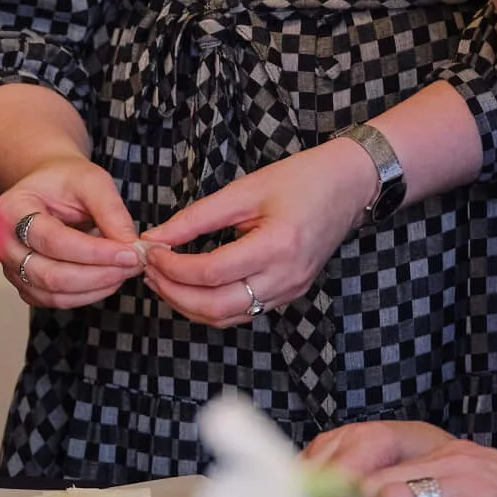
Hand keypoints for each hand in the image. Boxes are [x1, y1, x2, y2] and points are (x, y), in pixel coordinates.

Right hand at [0, 156, 142, 309]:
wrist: (49, 187)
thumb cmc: (66, 181)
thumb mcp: (92, 180)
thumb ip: (110, 211)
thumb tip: (130, 247)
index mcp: (12, 209)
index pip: (53, 240)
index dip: (94, 251)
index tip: (130, 252)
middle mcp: (4, 243)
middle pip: (50, 274)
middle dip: (98, 274)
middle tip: (133, 264)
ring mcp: (12, 268)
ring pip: (55, 293)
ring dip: (96, 288)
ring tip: (125, 270)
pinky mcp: (27, 285)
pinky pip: (57, 301)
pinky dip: (88, 295)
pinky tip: (109, 278)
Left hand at [137, 140, 375, 324]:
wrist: (347, 186)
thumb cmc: (299, 179)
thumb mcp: (244, 190)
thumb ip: (196, 217)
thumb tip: (155, 237)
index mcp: (276, 246)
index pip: (211, 272)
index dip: (173, 267)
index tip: (151, 250)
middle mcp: (285, 277)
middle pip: (215, 307)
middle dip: (173, 292)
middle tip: (148, 269)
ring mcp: (289, 291)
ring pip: (226, 317)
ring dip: (188, 304)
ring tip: (161, 279)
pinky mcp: (289, 295)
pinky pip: (242, 312)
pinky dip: (210, 306)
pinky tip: (190, 286)